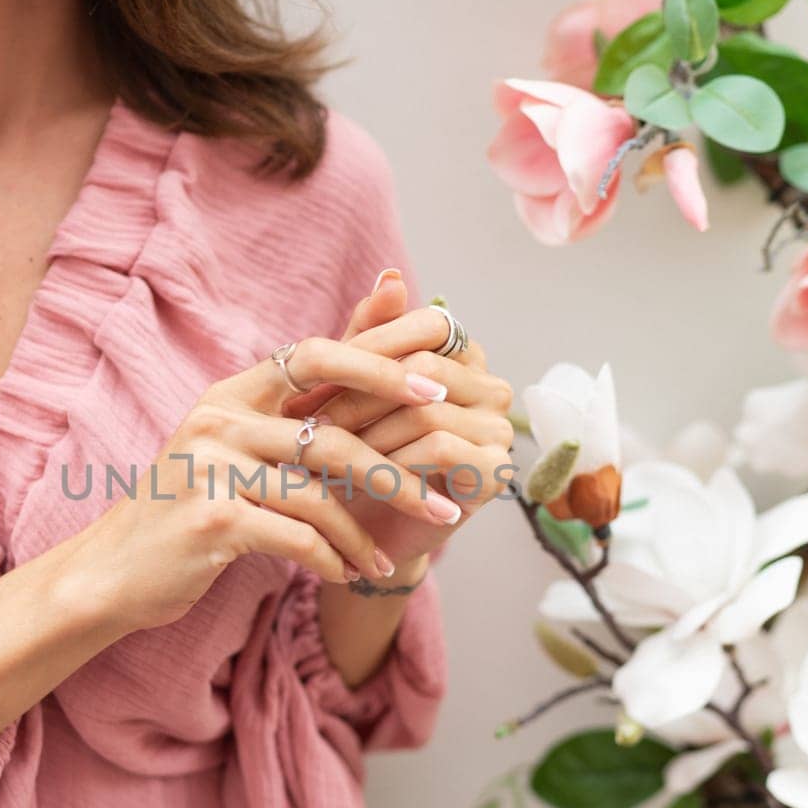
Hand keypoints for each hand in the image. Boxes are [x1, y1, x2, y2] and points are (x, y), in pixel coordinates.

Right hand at [73, 335, 463, 632]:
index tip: (439, 384)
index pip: (317, 355)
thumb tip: (363, 371)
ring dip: (362, 537)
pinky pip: (294, 537)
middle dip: (395, 472)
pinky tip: (344, 575)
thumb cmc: (189, 509)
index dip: (381, 364)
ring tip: (385, 565)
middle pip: (330, 433)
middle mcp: (219, 419)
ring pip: (317, 496)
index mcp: (232, 394)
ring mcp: (211, 467)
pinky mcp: (210, 519)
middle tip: (444, 502)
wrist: (112, 571)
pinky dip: (328, 560)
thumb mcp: (235, 451)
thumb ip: (294, 414)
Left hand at [297, 273, 514, 567]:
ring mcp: (499, 429)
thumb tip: (391, 275)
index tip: (314, 376)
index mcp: (463, 356)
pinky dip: (390, 460)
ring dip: (366, 434)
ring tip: (323, 455)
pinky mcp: (496, 472)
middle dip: (358, 394)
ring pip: (426, 408)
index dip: (370, 345)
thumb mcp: (351, 388)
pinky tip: (357, 477)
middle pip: (424, 366)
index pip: (427, 323)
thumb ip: (369, 334)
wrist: (364, 533)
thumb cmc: (355, 454)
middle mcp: (491, 387)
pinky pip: (440, 447)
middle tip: (308, 424)